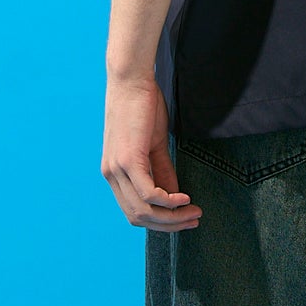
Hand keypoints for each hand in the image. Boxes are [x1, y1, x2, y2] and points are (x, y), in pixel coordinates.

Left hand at [103, 72, 201, 231]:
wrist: (131, 81)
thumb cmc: (143, 108)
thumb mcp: (154, 145)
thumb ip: (162, 171)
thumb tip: (174, 197)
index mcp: (114, 173)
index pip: (133, 212)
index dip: (160, 222)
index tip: (185, 219)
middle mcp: (111, 175)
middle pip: (138, 217)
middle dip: (168, 224)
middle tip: (194, 219)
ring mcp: (117, 169)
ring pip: (143, 209)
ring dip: (171, 216)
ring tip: (193, 211)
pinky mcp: (128, 160)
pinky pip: (148, 193)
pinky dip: (168, 200)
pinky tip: (184, 198)